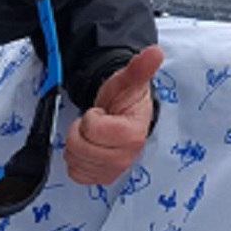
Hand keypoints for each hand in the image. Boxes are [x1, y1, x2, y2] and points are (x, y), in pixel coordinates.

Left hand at [63, 45, 163, 185]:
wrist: (124, 114)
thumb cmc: (125, 98)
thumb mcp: (128, 80)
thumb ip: (140, 67)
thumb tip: (155, 52)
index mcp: (133, 134)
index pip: (95, 129)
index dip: (91, 117)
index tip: (103, 111)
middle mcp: (127, 156)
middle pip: (81, 148)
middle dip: (81, 131)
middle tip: (96, 122)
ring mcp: (115, 170)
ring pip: (75, 161)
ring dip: (77, 144)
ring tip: (93, 134)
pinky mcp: (103, 178)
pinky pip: (76, 174)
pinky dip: (77, 160)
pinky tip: (90, 147)